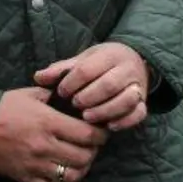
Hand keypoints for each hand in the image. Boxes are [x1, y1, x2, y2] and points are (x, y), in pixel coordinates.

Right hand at [0, 87, 107, 181]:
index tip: (102, 133)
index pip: (87, 134)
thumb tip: (70, 93)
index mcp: (48, 122)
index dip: (100, 135)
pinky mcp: (26, 178)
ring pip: (72, 175)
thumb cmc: (3, 107)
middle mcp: (45, 145)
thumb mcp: (30, 93)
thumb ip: (52, 94)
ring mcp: (35, 164)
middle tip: (92, 147)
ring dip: (82, 170)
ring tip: (82, 162)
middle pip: (84, 157)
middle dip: (93, 152)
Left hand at [34, 42, 149, 131]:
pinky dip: (125, 121)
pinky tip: (109, 126)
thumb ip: (62, 69)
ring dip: (105, 110)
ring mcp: (137, 86)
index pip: (89, 68)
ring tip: (87, 117)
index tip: (62, 92)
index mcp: (109, 55)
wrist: (133, 60)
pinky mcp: (144, 102)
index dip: (72, 82)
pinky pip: (139, 113)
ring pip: (126, 99)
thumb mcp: (83, 60)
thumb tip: (38, 77)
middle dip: (89, 97)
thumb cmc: (102, 62)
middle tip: (74, 105)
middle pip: (109, 84)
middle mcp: (126, 69)